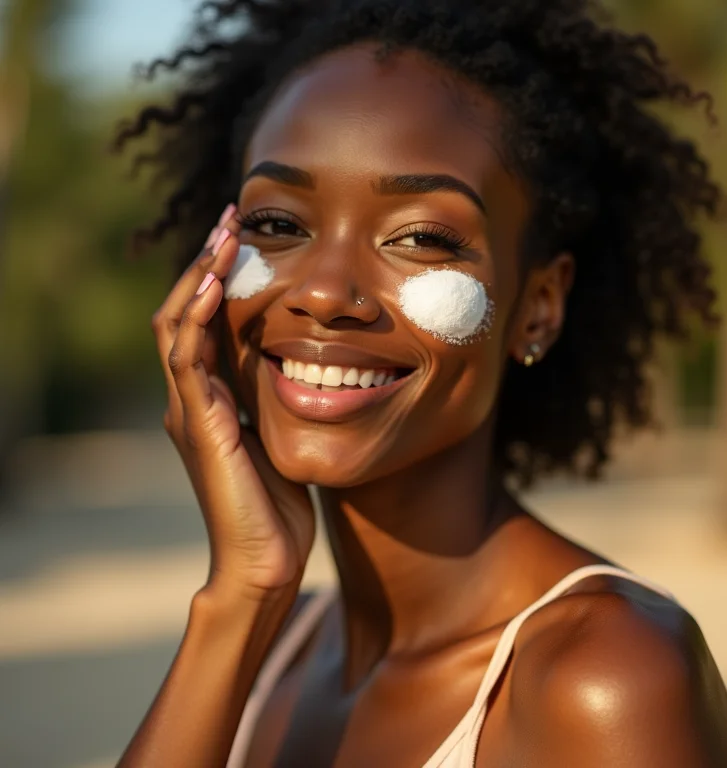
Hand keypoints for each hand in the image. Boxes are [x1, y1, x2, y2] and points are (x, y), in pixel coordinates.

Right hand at [152, 205, 314, 600]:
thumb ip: (275, 401)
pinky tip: (210, 285)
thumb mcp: (278, 435)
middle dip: (205, 262)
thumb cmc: (278, 504)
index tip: (246, 238)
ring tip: (221, 233)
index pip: (205, 322)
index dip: (219, 278)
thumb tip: (303, 367)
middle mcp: (192, 398)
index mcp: (212, 398)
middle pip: (183, 311)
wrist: (266, 560)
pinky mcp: (196, 426)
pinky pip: (188, 360)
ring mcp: (188, 410)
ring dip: (197, 276)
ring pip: (177, 326)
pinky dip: (195, 319)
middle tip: (231, 218)